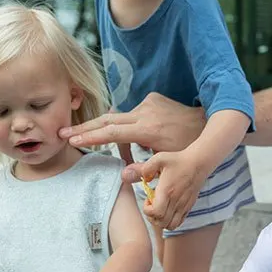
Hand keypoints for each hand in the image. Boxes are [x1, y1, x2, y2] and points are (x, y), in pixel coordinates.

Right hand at [58, 92, 205, 154]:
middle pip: (107, 120)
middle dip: (84, 128)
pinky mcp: (152, 98)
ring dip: (109, 131)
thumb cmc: (189, 146)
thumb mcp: (167, 160)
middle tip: (63, 132)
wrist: (208, 122)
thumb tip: (123, 173)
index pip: (112, 133)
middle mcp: (145, 113)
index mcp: (148, 130)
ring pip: (119, 118)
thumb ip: (144, 165)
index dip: (90, 137)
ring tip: (100, 143)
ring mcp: (148, 103)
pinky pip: (133, 114)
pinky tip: (138, 137)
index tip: (71, 140)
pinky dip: (129, 126)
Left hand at [138, 149, 208, 231]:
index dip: (147, 210)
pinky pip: (179, 222)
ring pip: (170, 226)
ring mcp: (183, 205)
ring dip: (161, 221)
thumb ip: (146, 168)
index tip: (148, 199)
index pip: (156, 213)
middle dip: (152, 217)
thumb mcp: (159, 158)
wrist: (198, 163)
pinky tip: (168, 209)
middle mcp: (176, 201)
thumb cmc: (178, 160)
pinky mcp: (189, 206)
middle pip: (161, 222)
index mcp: (167, 191)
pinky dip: (171, 221)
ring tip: (159, 210)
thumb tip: (143, 179)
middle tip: (152, 205)